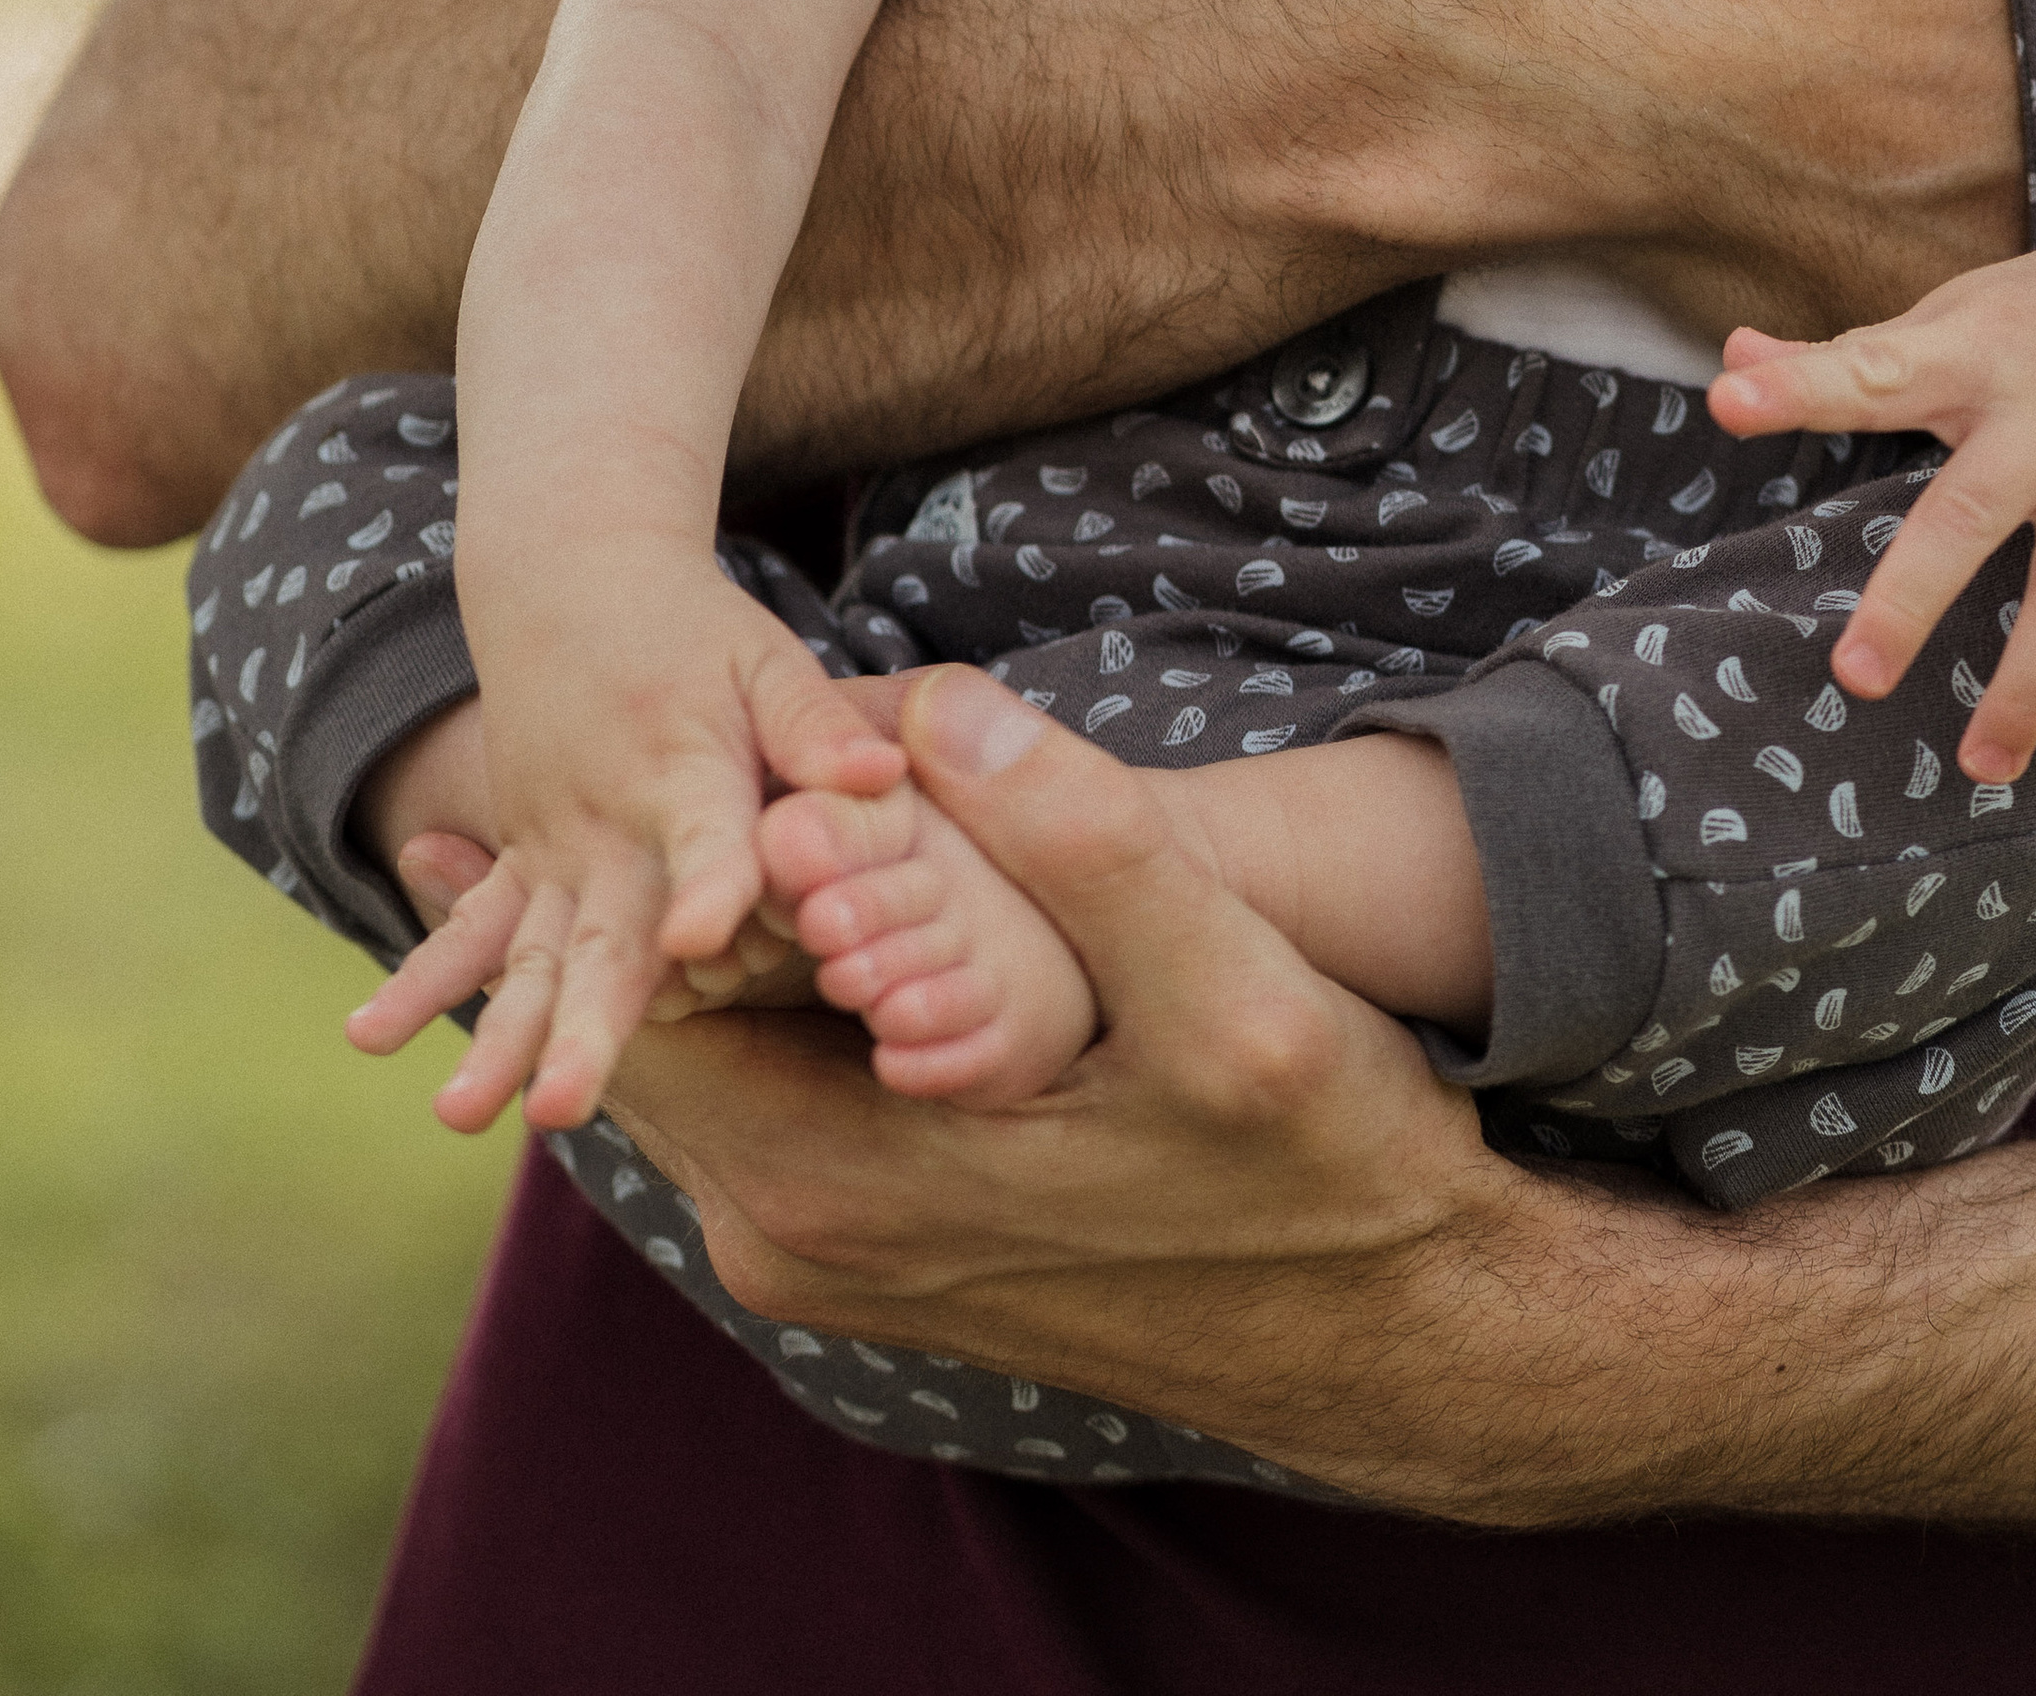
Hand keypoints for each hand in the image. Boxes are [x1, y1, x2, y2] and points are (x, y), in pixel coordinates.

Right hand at [427, 556, 906, 1131]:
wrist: (570, 582)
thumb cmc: (695, 632)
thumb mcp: (765, 656)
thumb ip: (817, 726)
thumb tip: (884, 776)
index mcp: (684, 768)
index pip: (705, 836)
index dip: (710, 883)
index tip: (700, 938)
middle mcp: (610, 822)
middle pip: (606, 937)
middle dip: (588, 1027)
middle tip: (563, 1109)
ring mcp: (552, 848)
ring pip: (529, 959)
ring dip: (496, 1039)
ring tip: (465, 1116)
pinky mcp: (519, 858)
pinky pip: (469, 932)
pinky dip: (421, 985)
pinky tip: (368, 1041)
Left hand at [607, 670, 1507, 1409]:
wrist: (1388, 1331)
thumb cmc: (1323, 1169)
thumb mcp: (1230, 991)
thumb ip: (1085, 845)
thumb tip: (944, 704)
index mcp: (834, 1184)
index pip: (647, 989)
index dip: (681, 851)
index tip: (759, 755)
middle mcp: (790, 1238)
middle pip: (661, 1014)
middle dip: (697, 880)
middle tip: (766, 763)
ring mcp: (824, 1249)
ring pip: (712, 1045)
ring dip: (744, 928)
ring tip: (813, 810)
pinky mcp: (871, 1239)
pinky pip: (769, 1084)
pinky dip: (787, 985)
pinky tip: (862, 898)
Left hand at [1707, 235, 2035, 781]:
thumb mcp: (1947, 315)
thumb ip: (1844, 354)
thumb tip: (1732, 352)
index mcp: (1972, 356)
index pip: (1872, 370)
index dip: (1798, 386)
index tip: (1727, 402)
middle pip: (1975, 513)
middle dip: (1914, 599)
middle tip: (1854, 679)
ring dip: (2031, 689)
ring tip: (1978, 767)